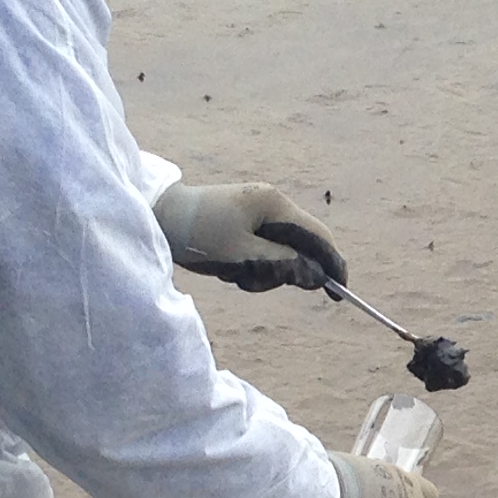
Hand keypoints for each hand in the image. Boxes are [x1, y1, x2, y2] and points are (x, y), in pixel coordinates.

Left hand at [153, 182, 344, 292]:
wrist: (158, 218)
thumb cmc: (199, 236)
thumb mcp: (244, 257)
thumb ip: (284, 265)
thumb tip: (318, 276)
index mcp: (274, 205)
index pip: (318, 236)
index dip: (332, 264)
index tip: (339, 293)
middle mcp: (271, 204)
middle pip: (299, 246)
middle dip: (282, 271)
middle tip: (252, 281)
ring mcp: (256, 212)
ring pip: (279, 252)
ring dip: (262, 271)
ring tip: (232, 273)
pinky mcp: (244, 222)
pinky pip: (262, 250)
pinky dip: (250, 265)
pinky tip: (227, 266)